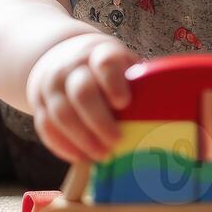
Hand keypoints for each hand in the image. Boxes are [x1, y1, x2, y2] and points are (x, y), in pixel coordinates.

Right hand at [27, 33, 138, 162]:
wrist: (62, 56)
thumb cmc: (106, 71)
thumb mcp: (123, 66)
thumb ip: (139, 85)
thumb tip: (173, 113)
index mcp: (101, 53)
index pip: (105, 63)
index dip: (113, 82)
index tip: (124, 102)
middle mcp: (73, 65)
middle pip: (82, 92)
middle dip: (99, 120)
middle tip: (116, 141)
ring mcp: (52, 83)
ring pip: (60, 112)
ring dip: (81, 138)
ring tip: (101, 155)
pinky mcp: (38, 102)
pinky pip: (45, 126)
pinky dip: (62, 145)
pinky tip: (80, 157)